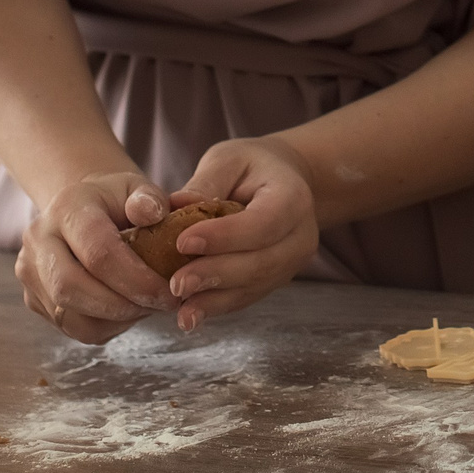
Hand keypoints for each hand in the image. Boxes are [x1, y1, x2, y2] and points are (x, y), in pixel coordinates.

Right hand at [16, 168, 175, 343]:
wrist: (80, 208)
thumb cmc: (116, 201)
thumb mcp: (136, 188)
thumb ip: (149, 198)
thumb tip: (152, 213)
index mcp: (66, 208)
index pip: (97, 252)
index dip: (135, 279)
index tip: (167, 293)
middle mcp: (39, 239)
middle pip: (70, 288)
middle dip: (121, 306)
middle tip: (159, 306)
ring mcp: (29, 271)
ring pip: (68, 315)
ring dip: (114, 320)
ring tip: (145, 307)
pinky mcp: (31, 297)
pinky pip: (69, 327)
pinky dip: (103, 327)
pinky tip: (125, 310)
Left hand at [161, 137, 321, 331]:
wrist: (283, 182)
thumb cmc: (252, 167)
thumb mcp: (229, 159)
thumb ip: (205, 182)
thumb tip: (172, 206)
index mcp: (293, 197)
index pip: (263, 223)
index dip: (224, 236)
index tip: (182, 242)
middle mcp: (301, 235)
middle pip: (261, 263)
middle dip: (216, 275)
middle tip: (176, 284)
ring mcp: (291, 263)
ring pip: (254, 286)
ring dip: (215, 300)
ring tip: (181, 309)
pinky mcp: (276, 280)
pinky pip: (247, 297)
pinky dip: (218, 306)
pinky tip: (191, 313)